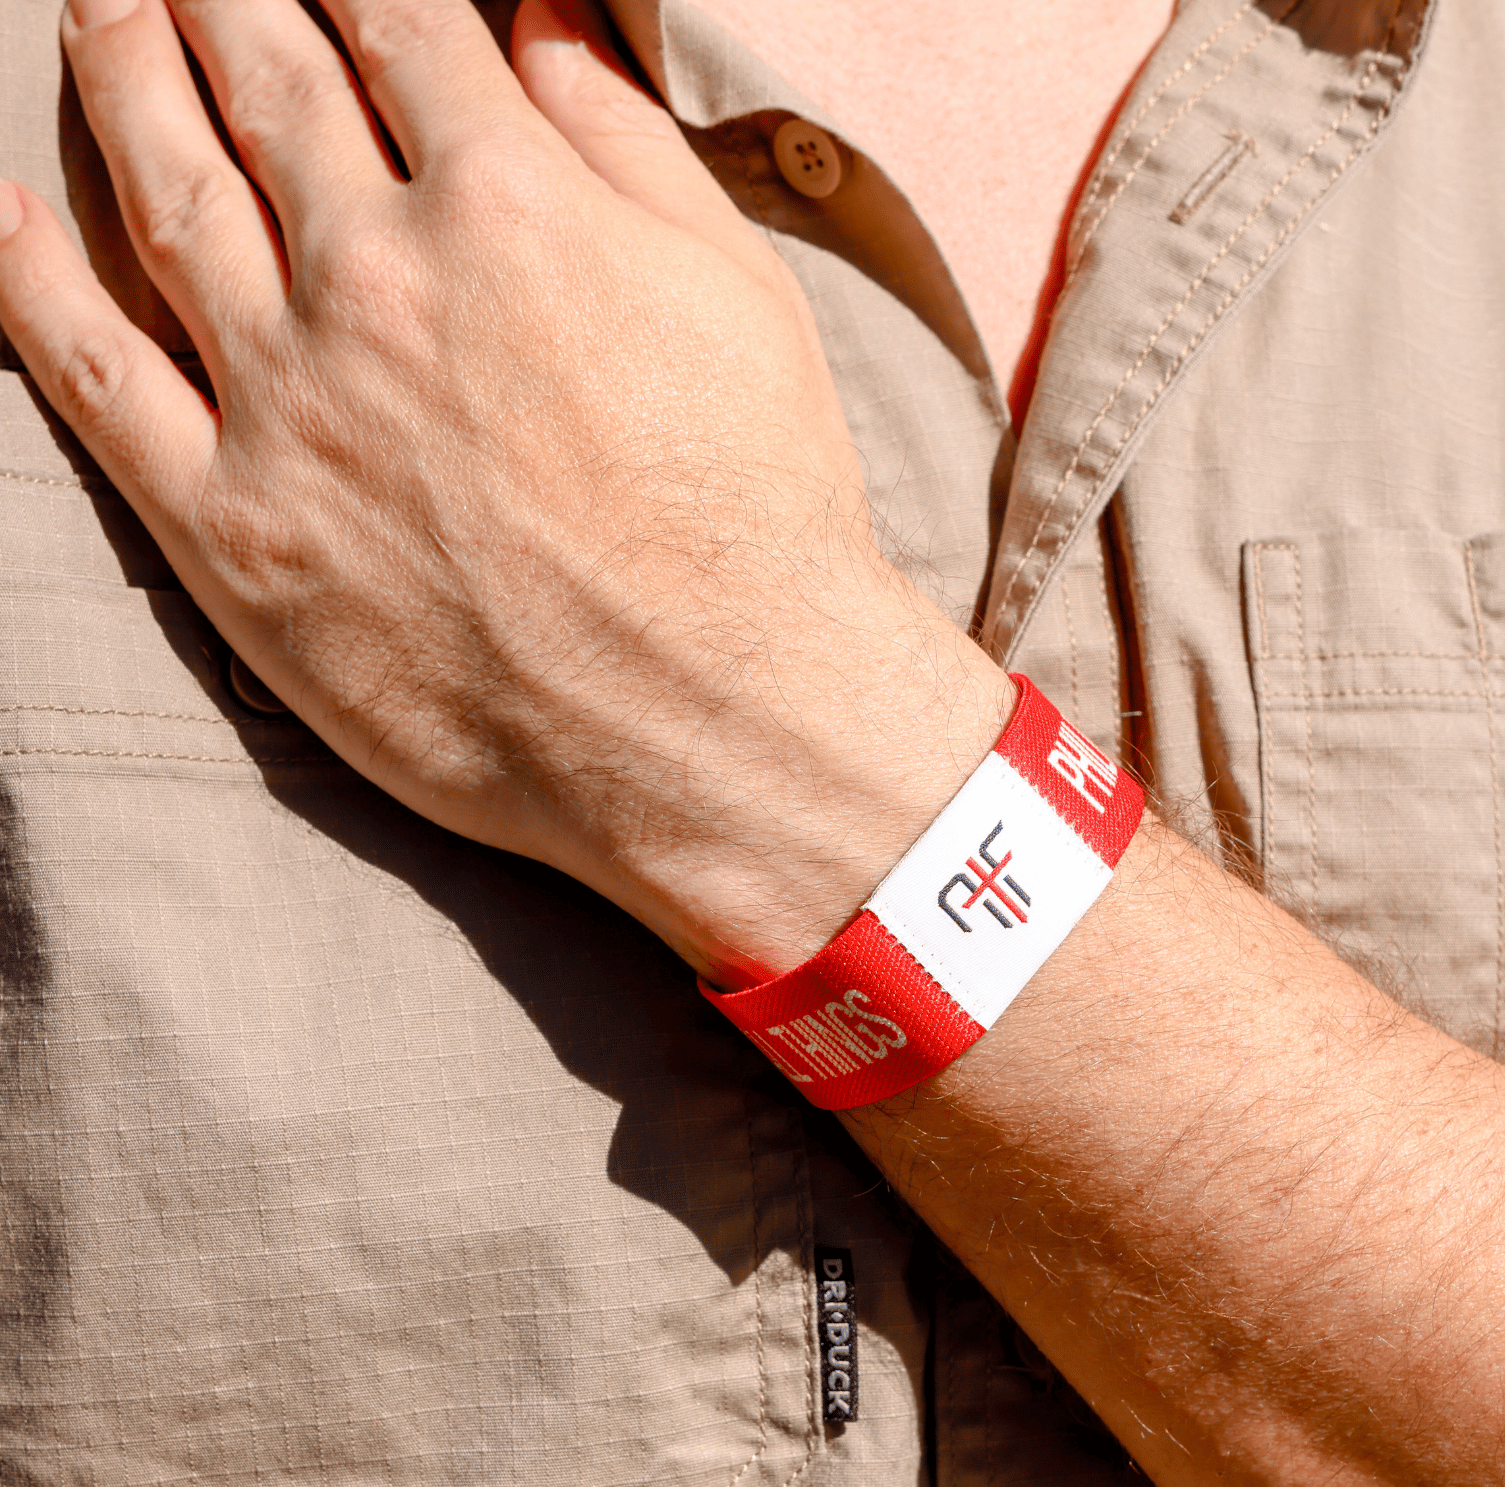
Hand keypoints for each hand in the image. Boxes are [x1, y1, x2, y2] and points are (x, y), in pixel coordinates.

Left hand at [0, 0, 1013, 981]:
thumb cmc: (757, 518)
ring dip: (120, 80)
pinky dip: (34, 280)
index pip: (393, 18)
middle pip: (258, 78)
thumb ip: (623, 142)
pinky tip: (11, 211)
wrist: (721, 724)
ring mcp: (289, 405)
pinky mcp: (236, 533)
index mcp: (505, 202)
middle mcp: (376, 278)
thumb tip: (543, 18)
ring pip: (167, 195)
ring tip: (98, 16)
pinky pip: (93, 378)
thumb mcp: (736, 298)